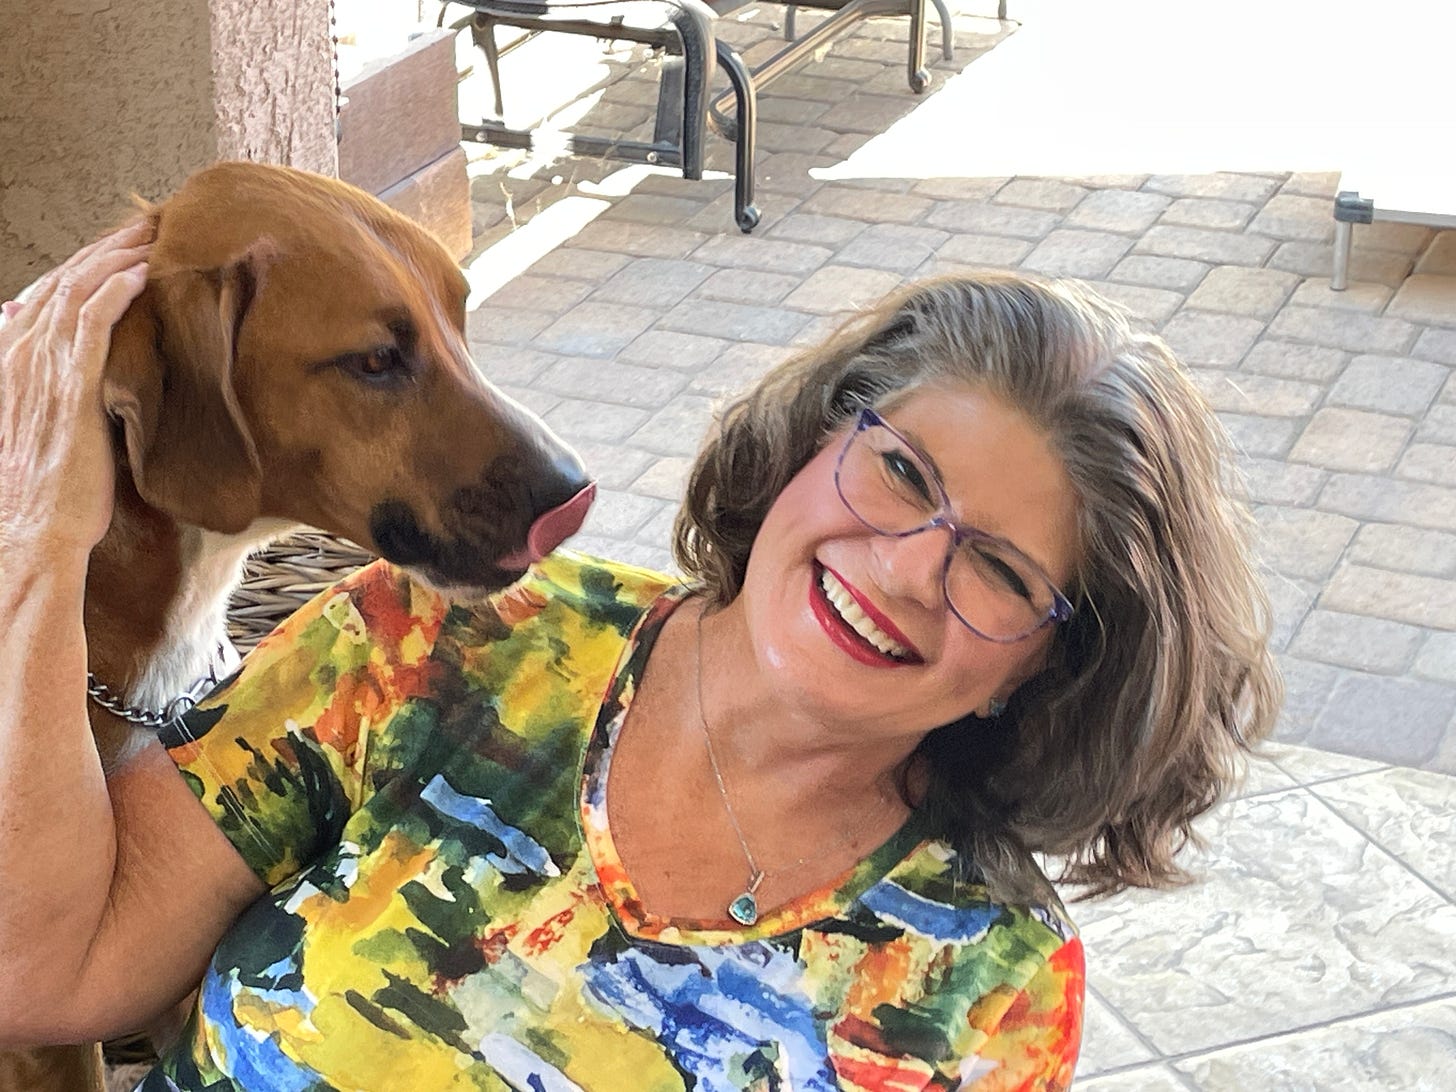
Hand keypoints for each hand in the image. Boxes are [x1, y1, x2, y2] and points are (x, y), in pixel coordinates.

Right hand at [0, 221, 152, 560]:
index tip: (123, 242)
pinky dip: (114, 293)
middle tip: (146, 223)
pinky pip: (91, 325)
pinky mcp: (71, 389)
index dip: (87, 263)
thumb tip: (91, 371)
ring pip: (78, 292)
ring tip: (152, 234)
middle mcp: (22, 354)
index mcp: (14, 358)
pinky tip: (140, 274)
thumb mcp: (47, 427)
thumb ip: (62, 390)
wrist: (35, 530)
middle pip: (65, 281)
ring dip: (116, 257)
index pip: (51, 293)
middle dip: (105, 247)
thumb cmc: (50, 489)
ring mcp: (43, 369)